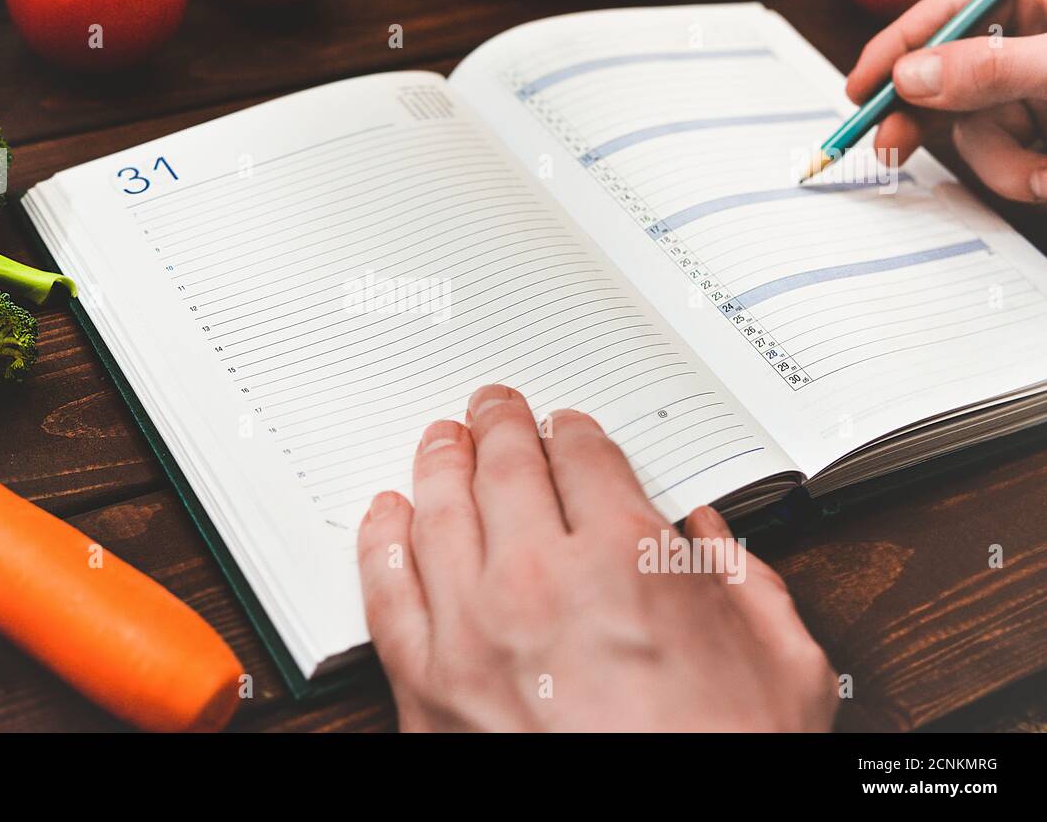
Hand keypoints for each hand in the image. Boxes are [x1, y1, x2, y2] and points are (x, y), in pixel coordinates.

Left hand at [356, 384, 838, 731]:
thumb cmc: (721, 760)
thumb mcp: (783, 670)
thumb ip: (750, 586)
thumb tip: (713, 539)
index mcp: (629, 561)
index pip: (587, 460)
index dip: (574, 433)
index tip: (568, 428)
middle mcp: (542, 580)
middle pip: (505, 469)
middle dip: (501, 426)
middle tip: (493, 406)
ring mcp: (474, 630)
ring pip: (440, 514)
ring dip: (440, 464)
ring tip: (442, 439)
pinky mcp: (427, 686)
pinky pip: (388, 593)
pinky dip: (382, 543)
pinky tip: (385, 516)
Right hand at [846, 0, 1046, 201]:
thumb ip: (988, 68)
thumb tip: (908, 78)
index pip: (949, 11)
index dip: (897, 48)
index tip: (859, 89)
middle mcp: (1028, 42)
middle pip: (946, 78)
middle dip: (924, 121)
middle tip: (888, 149)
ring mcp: (1034, 90)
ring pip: (975, 129)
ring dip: (1000, 162)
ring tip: (1041, 174)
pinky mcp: (1040, 132)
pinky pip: (1003, 158)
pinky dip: (1020, 175)